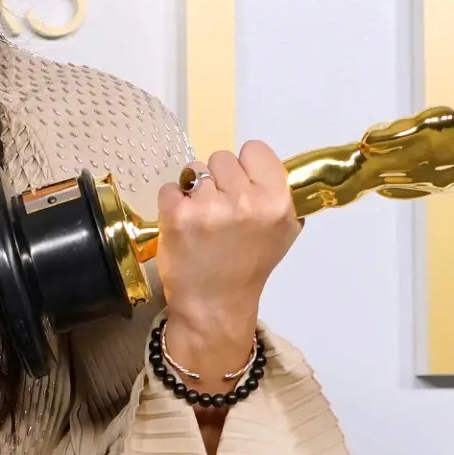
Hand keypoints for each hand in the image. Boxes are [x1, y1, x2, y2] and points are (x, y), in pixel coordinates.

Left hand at [155, 140, 300, 371]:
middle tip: (220, 210)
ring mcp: (209, 208)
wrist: (215, 304)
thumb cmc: (248, 266)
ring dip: (195, 190)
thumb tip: (265, 164)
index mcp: (276, 202)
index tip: (241, 185)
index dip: (246, 166)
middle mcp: (245, 202)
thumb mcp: (283, 231)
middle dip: (219, 180)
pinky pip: (170, 187)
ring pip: (195, 170)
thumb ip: (278, 195)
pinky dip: (173, 202)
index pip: (256, 150)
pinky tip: (184, 224)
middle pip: (222, 157)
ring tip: (202, 219)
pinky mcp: (177, 216)